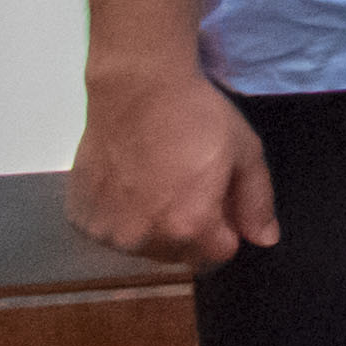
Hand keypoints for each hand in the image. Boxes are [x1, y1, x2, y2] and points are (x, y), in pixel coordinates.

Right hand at [68, 60, 277, 266]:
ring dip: (152, 226)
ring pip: (142, 247)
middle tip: (186, 185)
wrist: (137, 89)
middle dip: (190, 230)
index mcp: (190, 226)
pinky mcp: (81, 219)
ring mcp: (108, 232)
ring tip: (155, 180)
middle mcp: (144, 239)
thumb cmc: (197, 117)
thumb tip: (264, 240)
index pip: (218, 255)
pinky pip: (109, 232)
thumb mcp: (245, 153)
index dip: (226, 229)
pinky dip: (119, 216)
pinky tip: (127, 180)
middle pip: (179, 254)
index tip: (220, 201)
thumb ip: (256, 202)